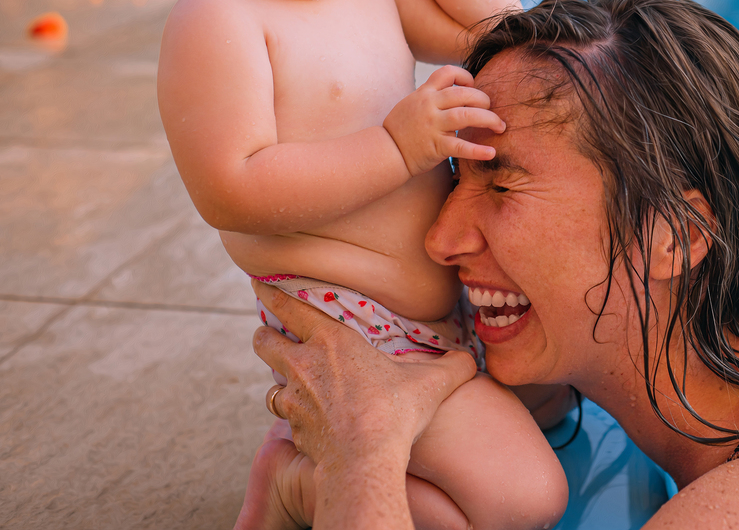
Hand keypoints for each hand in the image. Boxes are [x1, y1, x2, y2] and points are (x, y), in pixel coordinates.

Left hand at [251, 282, 477, 527]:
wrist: (364, 461)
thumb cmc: (396, 413)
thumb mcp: (433, 384)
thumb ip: (453, 366)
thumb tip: (470, 360)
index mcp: (332, 341)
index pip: (290, 308)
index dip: (272, 293)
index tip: (260, 283)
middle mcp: (304, 365)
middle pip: (264, 340)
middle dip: (266, 334)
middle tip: (270, 333)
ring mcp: (293, 399)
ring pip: (270, 382)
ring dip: (279, 380)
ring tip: (292, 382)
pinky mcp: (293, 429)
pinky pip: (285, 418)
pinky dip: (294, 416)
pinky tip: (310, 420)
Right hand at [383, 65, 503, 178]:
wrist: (385, 151)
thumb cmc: (401, 129)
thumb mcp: (412, 103)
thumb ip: (431, 96)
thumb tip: (455, 90)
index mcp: (424, 93)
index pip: (447, 72)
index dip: (465, 76)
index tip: (473, 86)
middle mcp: (429, 106)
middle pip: (463, 94)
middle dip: (484, 100)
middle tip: (492, 110)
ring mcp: (432, 126)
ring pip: (466, 116)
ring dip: (488, 119)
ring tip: (500, 126)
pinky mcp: (435, 146)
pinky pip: (460, 147)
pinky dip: (478, 150)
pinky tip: (491, 153)